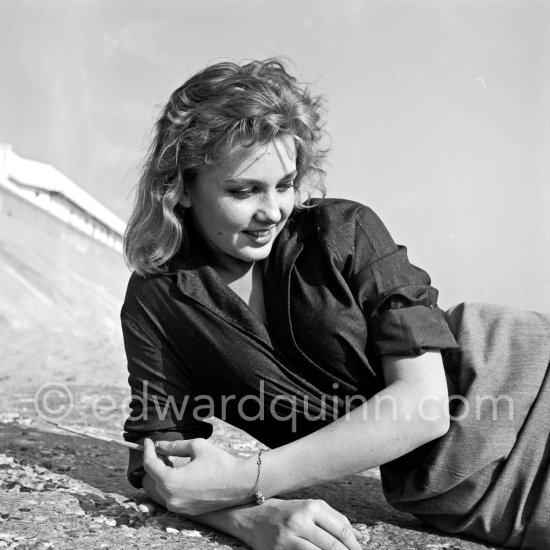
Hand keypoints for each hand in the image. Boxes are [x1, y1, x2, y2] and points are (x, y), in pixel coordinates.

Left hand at [142, 438, 253, 514]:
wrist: (240, 482)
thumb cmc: (219, 462)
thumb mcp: (196, 446)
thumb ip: (174, 446)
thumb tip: (159, 445)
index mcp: (171, 481)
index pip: (150, 465)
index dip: (147, 450)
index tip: (148, 441)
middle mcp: (171, 498)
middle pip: (154, 477)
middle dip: (154, 461)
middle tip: (158, 448)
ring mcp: (179, 507)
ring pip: (162, 487)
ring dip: (162, 473)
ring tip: (168, 458)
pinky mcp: (187, 510)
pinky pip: (172, 495)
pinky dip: (171, 483)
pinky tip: (178, 471)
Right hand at [240, 498, 363, 549]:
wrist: (250, 517)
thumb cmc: (286, 512)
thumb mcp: (309, 508)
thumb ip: (334, 519)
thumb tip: (359, 538)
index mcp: (310, 506)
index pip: (341, 529)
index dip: (354, 545)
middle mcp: (300, 520)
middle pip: (333, 545)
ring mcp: (288, 538)